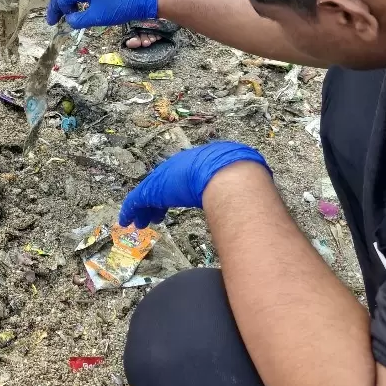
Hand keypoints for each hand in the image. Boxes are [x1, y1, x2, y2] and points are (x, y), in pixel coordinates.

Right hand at [47, 0, 156, 27]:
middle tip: (53, 20)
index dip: (56, 11)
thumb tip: (68, 20)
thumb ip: (78, 20)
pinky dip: (74, 0)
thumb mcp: (96, 17)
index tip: (54, 23)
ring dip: (65, 3)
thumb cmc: (119, 8)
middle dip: (57, 6)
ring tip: (65, 17)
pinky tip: (76, 10)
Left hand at [119, 142, 271, 227]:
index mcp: (200, 161)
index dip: (178, 191)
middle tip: (155, 215)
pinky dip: (131, 210)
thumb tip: (259, 198)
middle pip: (163, 184)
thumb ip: (242, 188)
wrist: (228, 174)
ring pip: (149, 193)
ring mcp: (166, 176)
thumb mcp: (242, 180)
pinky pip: (137, 200)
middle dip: (158, 201)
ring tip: (141, 223)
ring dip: (145, 209)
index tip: (176, 202)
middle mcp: (180, 165)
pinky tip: (126, 221)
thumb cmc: (241, 177)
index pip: (182, 177)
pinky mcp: (154, 188)